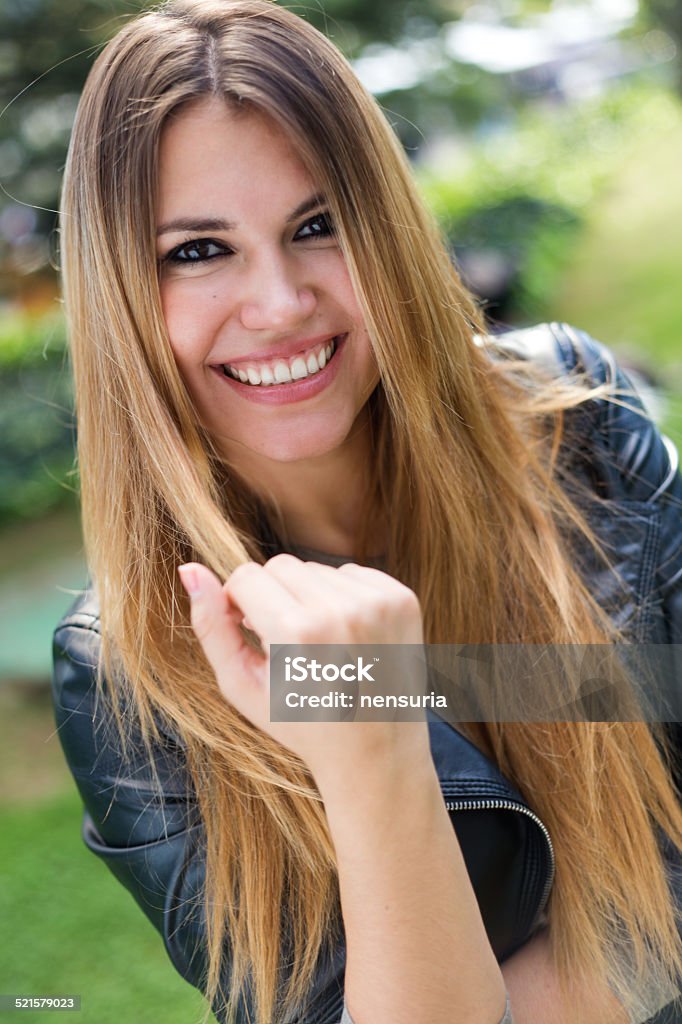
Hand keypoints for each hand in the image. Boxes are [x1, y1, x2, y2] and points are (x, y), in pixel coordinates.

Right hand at [178, 554, 429, 792]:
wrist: (377, 753)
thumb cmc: (302, 723)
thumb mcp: (242, 686)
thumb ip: (211, 626)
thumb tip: (189, 569)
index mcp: (297, 633)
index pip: (246, 576)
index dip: (242, 604)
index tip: (255, 635)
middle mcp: (341, 611)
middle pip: (282, 565)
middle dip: (276, 597)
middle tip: (289, 645)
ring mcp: (378, 603)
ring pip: (318, 568)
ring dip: (312, 597)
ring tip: (322, 645)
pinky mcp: (403, 599)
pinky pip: (354, 573)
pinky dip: (345, 597)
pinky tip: (350, 637)